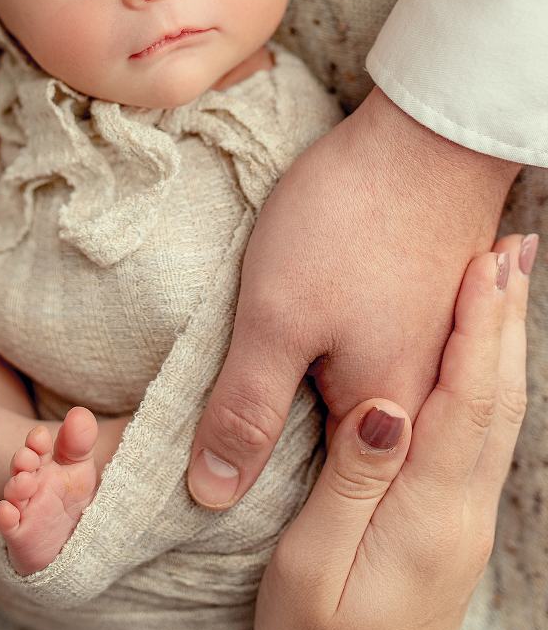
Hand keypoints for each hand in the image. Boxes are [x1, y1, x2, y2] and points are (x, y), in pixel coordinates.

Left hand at [187, 87, 519, 508]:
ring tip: (259, 394)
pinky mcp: (418, 318)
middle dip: (283, 454)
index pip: (315, 492)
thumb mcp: (277, 318)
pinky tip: (307, 348)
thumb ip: (247, 409)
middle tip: (220, 445)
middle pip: (338, 454)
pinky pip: (369, 363)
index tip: (206, 493)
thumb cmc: (348, 223)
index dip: (258, 493)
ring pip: (352, 405)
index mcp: (385, 419)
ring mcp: (425, 356)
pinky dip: (331, 363)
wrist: (422, 135)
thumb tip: (212, 494)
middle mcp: (417, 400)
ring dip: (306, 404)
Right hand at [254, 235, 530, 629]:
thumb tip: (383, 408)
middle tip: (511, 247)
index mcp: (429, 511)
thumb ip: (350, 483)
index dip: (478, 328)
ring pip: (500, 413)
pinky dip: (491, 378)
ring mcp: (464, 517)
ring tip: (508, 281)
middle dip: (504, 318)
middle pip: (497, 398)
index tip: (484, 263)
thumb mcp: (313, 565)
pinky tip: (485, 355)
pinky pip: (487, 433)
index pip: (465, 401)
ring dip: (505, 342)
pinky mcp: (454, 523)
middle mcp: (462, 508)